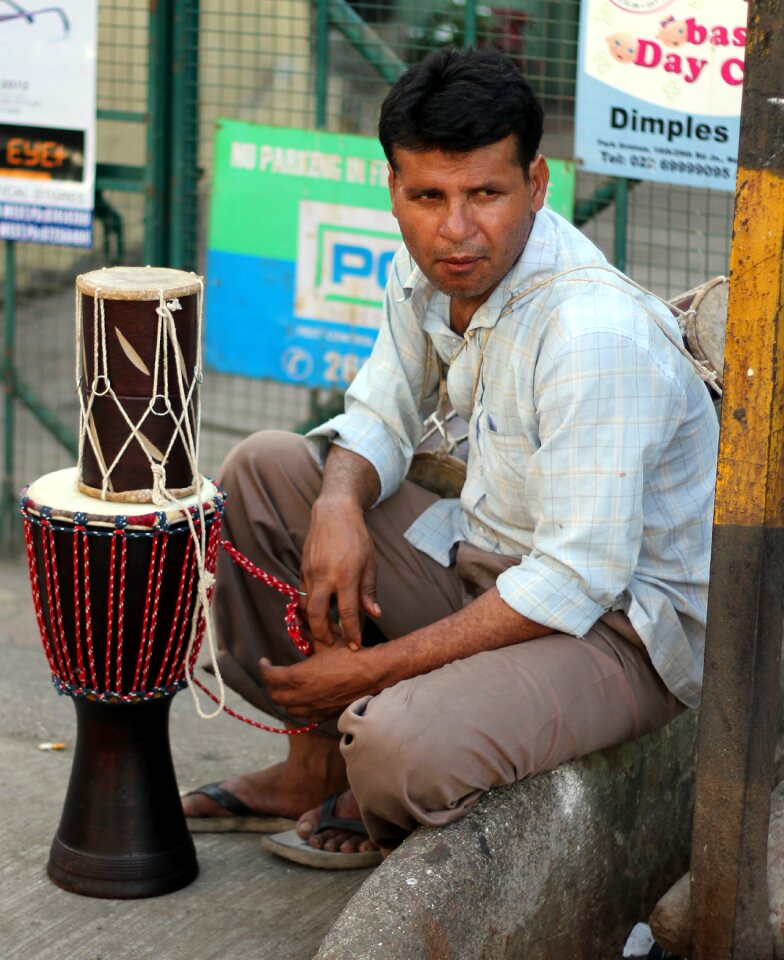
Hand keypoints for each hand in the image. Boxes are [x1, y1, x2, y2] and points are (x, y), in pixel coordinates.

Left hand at [259, 643, 380, 721]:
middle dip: (271, 684)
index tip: (264, 662)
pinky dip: (301, 709)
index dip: (264, 668)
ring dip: (285, 698)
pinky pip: (306, 716)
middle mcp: (303, 695)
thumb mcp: (326, 641)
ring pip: (289, 709)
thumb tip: (297, 622)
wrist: (372, 673)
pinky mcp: (326, 714)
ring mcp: (314, 707)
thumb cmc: (350, 655)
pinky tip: (305, 700)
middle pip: (275, 696)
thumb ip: (308, 634)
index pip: (270, 677)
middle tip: (274, 674)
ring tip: (287, 688)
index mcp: (300, 676)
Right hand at [300, 496, 380, 649]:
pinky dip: (307, 607)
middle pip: (317, 614)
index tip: (355, 645)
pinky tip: (314, 613)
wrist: (334, 513)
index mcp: (346, 575)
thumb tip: (374, 614)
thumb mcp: (370, 562)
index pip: (347, 612)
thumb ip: (369, 590)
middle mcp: (325, 576)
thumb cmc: (357, 537)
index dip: (351, 632)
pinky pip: (302, 593)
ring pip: (306, 606)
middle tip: (330, 643)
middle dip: (322, 633)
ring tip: (323, 631)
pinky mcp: (302, 568)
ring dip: (312, 622)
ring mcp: (310, 572)